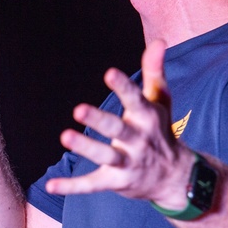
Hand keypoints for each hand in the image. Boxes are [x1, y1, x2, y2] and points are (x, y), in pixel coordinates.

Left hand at [45, 40, 192, 207]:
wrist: (176, 177)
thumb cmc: (160, 131)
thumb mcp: (160, 101)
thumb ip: (154, 72)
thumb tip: (159, 41)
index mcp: (147, 118)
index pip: (135, 100)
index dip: (123, 87)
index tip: (110, 73)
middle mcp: (138, 140)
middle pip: (117, 129)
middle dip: (99, 120)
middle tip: (79, 109)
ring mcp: (127, 163)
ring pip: (105, 156)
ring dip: (86, 147)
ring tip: (65, 136)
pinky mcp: (116, 182)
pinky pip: (92, 185)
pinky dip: (72, 187)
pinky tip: (51, 185)